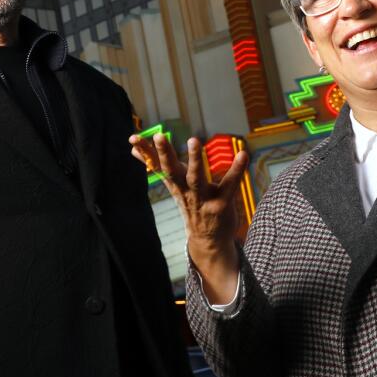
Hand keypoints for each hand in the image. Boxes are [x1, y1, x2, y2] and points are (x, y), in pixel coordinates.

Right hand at [128, 132, 247, 302]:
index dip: (146, 153)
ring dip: (194, 159)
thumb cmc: (191, 204)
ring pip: (197, 178)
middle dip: (165, 154)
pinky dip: (237, 169)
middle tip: (158, 136)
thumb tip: (134, 150)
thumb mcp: (174, 185)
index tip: (133, 139)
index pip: (157, 166)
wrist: (208, 240)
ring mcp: (203, 198)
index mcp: (175, 184)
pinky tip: (243, 154)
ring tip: (193, 140)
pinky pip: (230, 184)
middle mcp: (186, 191)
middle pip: (172, 171)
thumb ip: (157, 167)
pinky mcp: (222, 204)